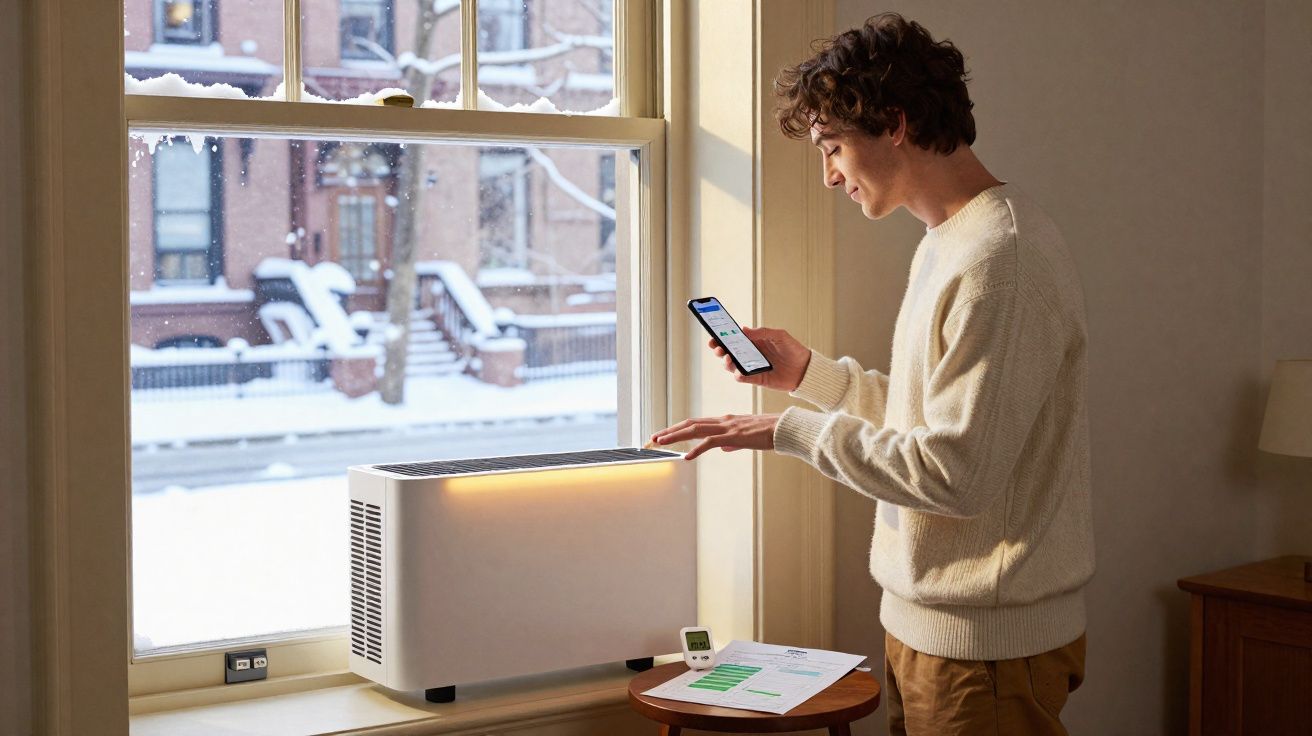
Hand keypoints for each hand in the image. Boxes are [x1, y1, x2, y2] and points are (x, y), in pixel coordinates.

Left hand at [650, 414, 780, 460]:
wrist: (785, 428)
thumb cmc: (769, 433)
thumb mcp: (747, 438)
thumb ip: (733, 442)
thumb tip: (722, 448)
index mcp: (725, 421)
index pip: (696, 423)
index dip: (678, 429)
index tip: (664, 435)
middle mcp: (722, 421)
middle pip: (690, 424)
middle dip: (670, 431)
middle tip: (653, 437)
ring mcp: (727, 427)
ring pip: (695, 430)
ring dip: (676, 436)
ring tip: (661, 442)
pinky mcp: (734, 436)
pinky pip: (711, 442)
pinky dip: (697, 449)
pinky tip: (687, 457)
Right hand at [709, 327, 810, 391]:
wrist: (805, 369)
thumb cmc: (793, 349)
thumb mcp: (779, 335)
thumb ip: (761, 332)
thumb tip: (743, 330)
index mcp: (753, 342)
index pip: (734, 338)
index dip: (722, 337)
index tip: (714, 334)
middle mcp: (750, 354)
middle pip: (729, 352)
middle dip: (719, 349)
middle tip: (716, 347)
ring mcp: (752, 367)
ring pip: (732, 366)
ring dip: (727, 362)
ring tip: (728, 358)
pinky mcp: (757, 379)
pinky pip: (743, 378)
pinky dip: (738, 375)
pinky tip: (739, 372)